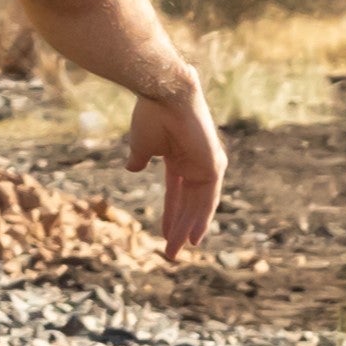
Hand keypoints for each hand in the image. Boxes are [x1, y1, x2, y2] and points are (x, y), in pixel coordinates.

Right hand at [126, 80, 224, 257]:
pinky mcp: (213, 166)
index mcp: (180, 158)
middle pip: (188, 204)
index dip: (171, 214)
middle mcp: (197, 164)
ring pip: (198, 206)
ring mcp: (207, 165)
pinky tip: (194, 237)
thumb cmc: (150, 114)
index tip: (165, 233)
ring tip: (176, 252)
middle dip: (178, 228)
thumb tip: (132, 168)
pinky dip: (201, 219)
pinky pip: (207, 200)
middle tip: (171, 252)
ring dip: (187, 229)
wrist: (163, 93)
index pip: (176, 193)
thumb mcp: (141, 144)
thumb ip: (140, 159)